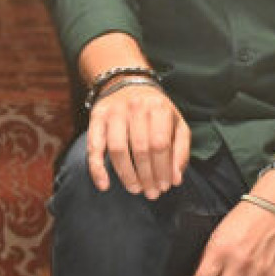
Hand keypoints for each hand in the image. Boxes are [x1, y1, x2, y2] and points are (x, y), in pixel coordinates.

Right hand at [86, 82, 189, 198]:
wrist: (127, 82)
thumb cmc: (155, 110)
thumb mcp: (175, 122)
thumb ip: (180, 149)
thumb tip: (176, 179)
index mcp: (158, 108)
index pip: (160, 144)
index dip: (163, 168)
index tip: (165, 186)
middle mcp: (136, 107)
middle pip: (141, 149)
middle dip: (147, 176)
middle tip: (151, 193)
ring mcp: (114, 113)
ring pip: (118, 150)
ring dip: (126, 175)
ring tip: (135, 189)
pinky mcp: (96, 118)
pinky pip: (94, 147)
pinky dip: (97, 168)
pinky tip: (104, 185)